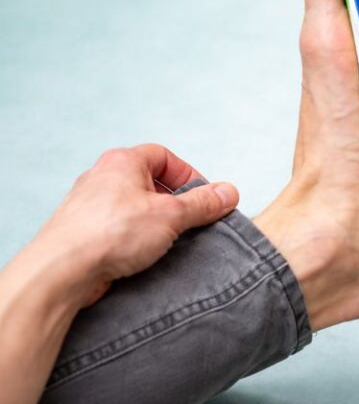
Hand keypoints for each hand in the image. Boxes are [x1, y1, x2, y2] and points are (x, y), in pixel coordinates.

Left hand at [36, 143, 238, 305]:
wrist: (61, 270)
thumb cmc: (111, 233)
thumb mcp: (171, 215)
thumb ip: (203, 204)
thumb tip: (229, 192)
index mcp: (122, 162)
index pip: (164, 156)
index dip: (188, 175)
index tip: (204, 198)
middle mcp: (102, 178)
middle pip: (149, 182)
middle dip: (174, 202)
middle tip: (191, 221)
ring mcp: (90, 205)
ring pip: (134, 207)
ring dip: (155, 223)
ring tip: (169, 242)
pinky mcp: (83, 232)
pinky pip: (119, 229)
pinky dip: (135, 239)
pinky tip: (144, 256)